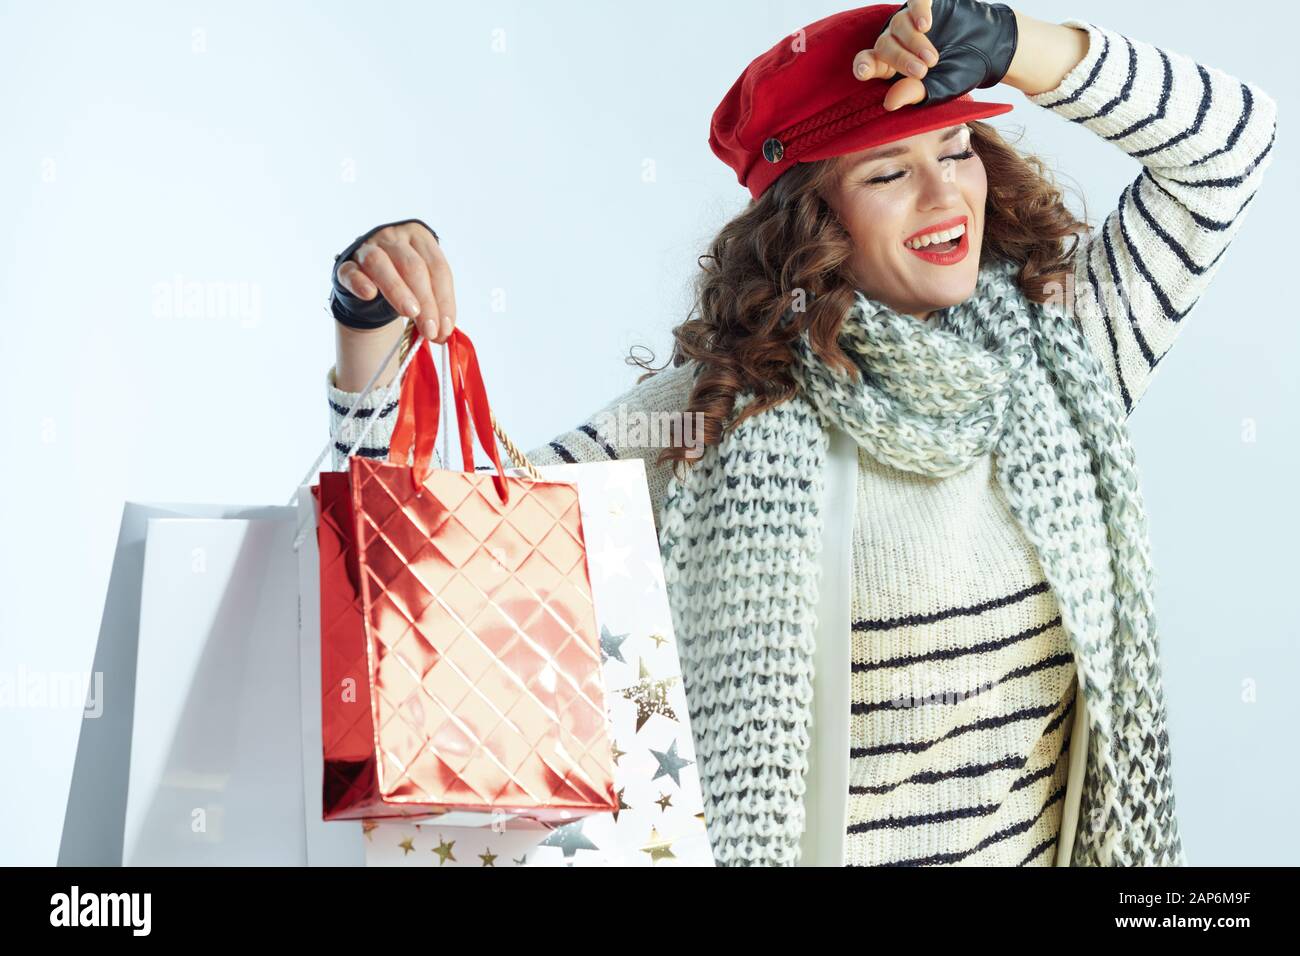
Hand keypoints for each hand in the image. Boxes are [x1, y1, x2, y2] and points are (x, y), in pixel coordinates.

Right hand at [334, 220, 456, 343]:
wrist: (370, 284)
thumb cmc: (405, 283)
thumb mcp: (424, 289)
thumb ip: (435, 307)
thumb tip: (443, 333)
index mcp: (420, 237)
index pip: (437, 267)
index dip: (444, 299)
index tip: (445, 327)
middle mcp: (394, 237)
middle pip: (412, 266)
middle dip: (426, 301)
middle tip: (430, 329)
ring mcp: (367, 248)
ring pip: (380, 264)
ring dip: (398, 291)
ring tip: (410, 314)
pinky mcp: (346, 265)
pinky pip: (351, 272)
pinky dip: (360, 282)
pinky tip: (369, 294)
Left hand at [852, 0, 1018, 110]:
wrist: (990, 50)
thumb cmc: (959, 73)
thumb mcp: (939, 89)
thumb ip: (915, 93)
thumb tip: (889, 103)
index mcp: (891, 66)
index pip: (868, 63)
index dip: (863, 66)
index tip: (864, 72)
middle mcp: (896, 41)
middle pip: (884, 45)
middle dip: (901, 60)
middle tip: (922, 71)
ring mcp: (910, 20)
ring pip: (898, 25)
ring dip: (914, 42)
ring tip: (933, 58)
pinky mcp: (927, 3)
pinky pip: (915, 1)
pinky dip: (918, 11)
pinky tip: (925, 24)